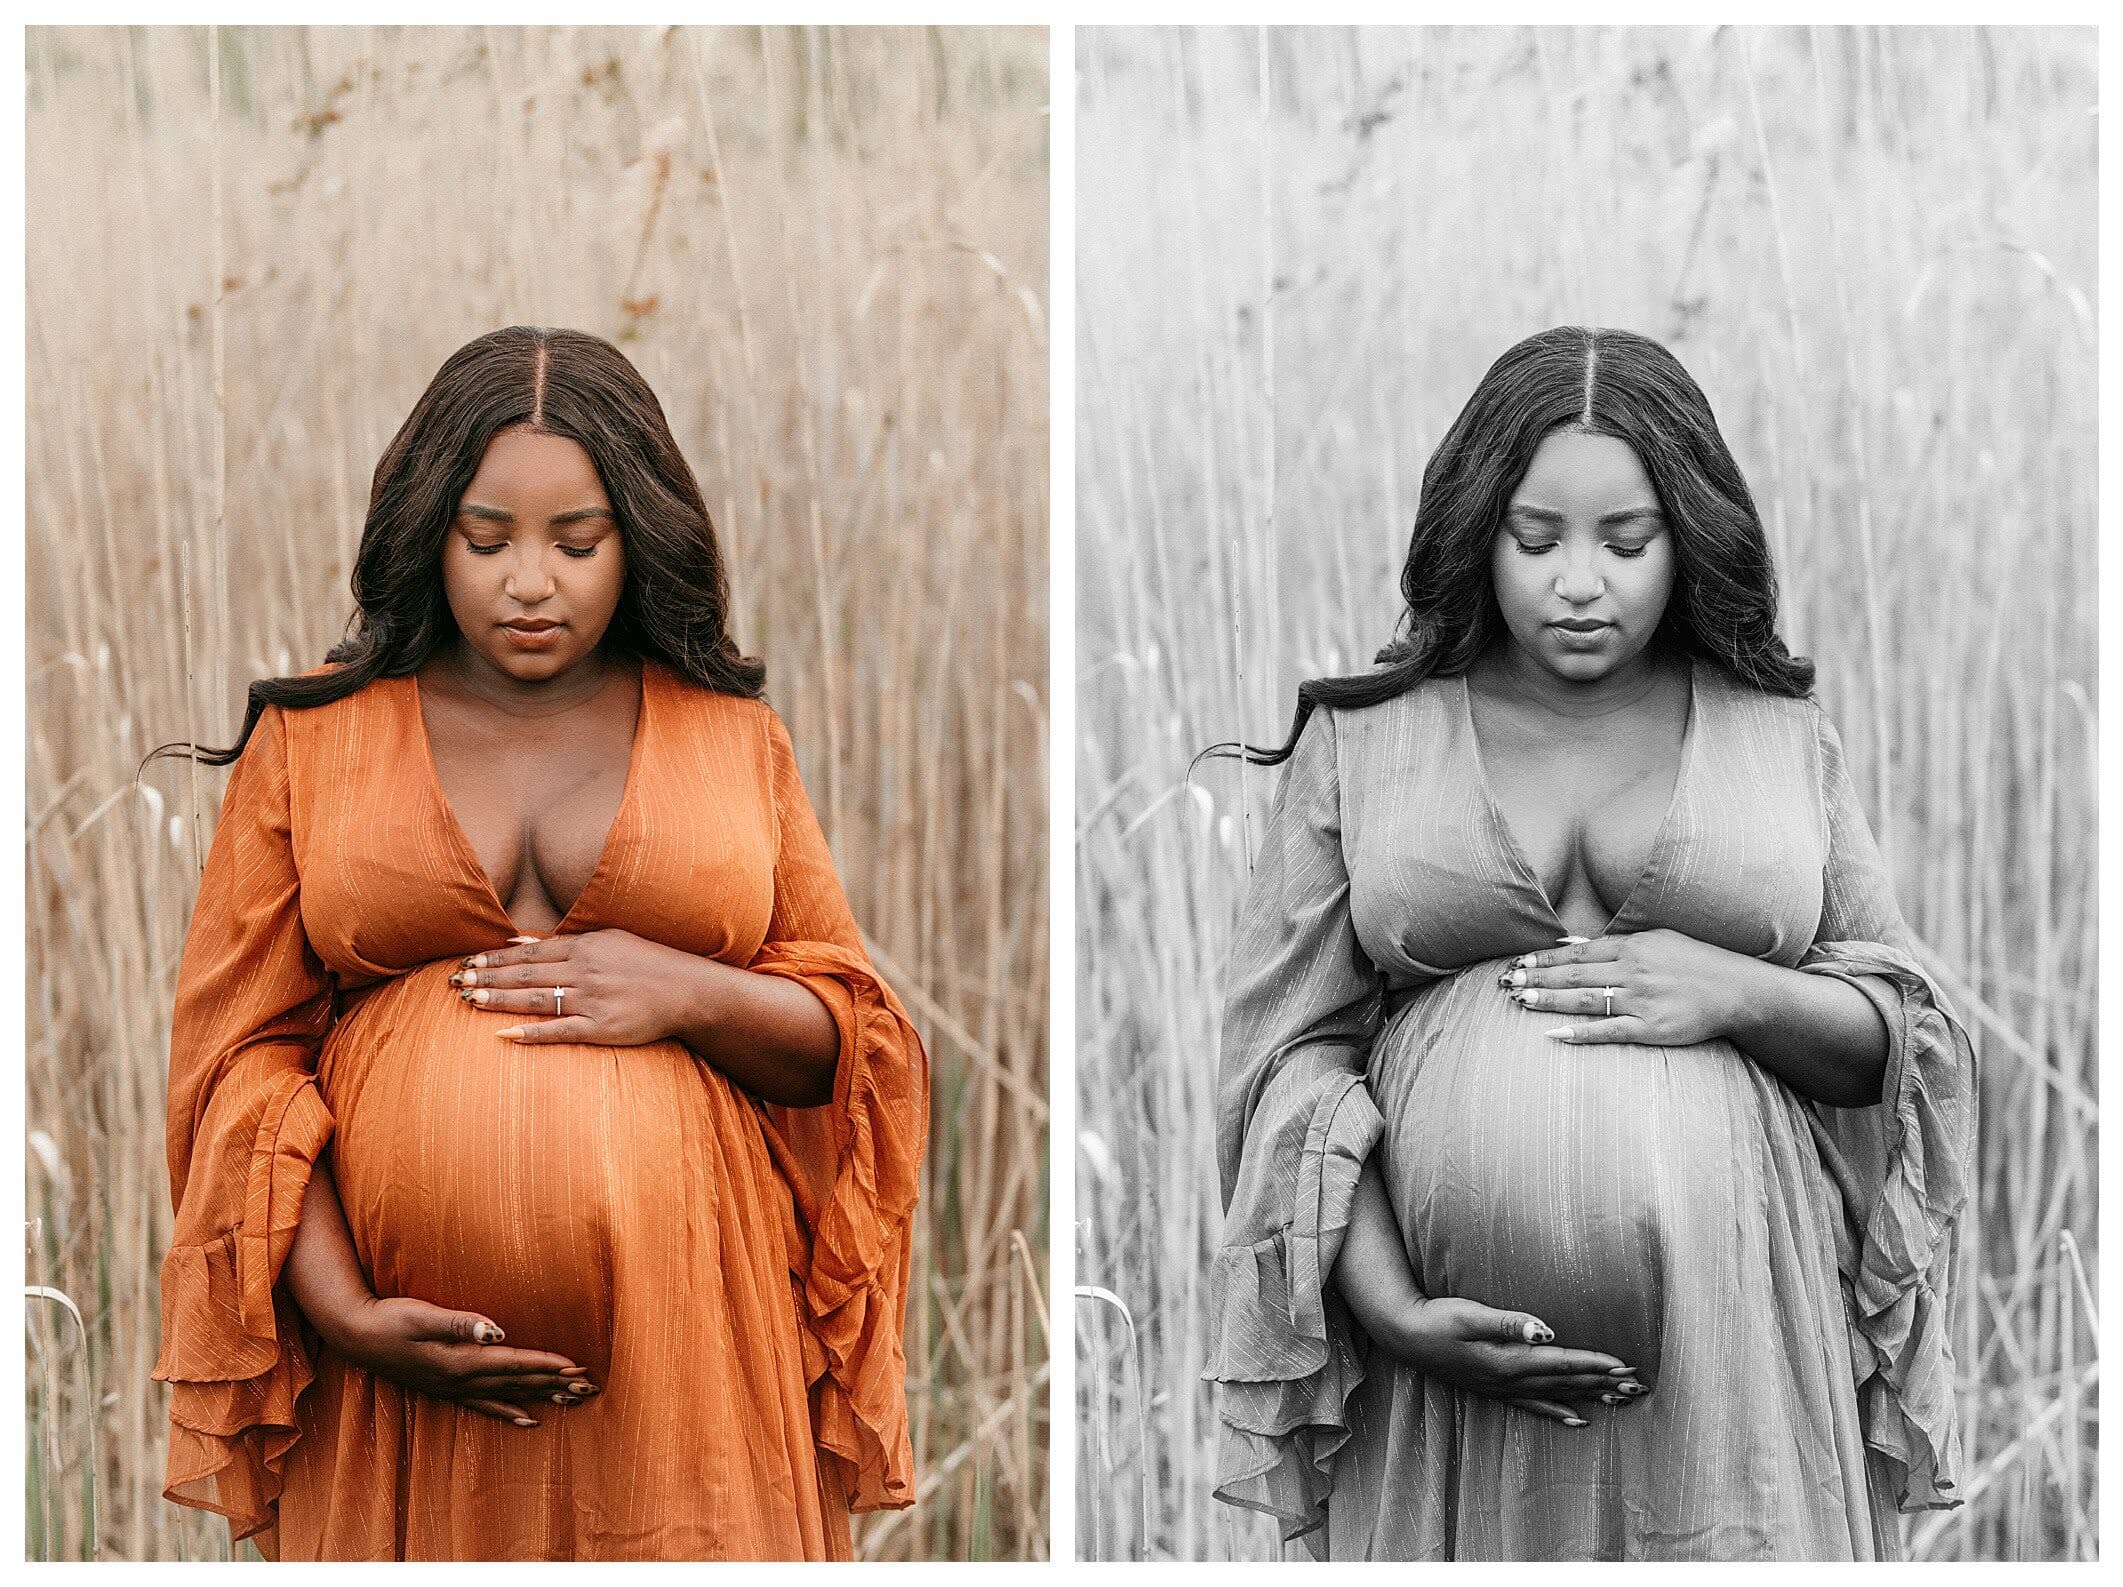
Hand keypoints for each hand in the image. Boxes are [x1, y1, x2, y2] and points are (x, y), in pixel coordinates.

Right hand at [334, 1295, 598, 1426]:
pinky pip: (485, 1406)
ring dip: (541, 1396)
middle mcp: (460, 1380)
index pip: (514, 1362)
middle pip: (517, 1382)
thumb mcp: (423, 1315)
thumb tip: (496, 1331)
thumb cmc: (390, 1318)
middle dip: (555, 1384)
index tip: (577, 1366)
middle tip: (589, 1387)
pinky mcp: (445, 1389)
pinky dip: (509, 1412)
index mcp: (460, 1360)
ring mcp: (453, 1388)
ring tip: (572, 1402)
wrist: (355, 1335)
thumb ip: (461, 1323)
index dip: (547, 1364)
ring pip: (507, 1395)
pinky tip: (528, 1420)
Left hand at [451, 928, 702, 1045]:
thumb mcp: (608, 939)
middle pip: (526, 975)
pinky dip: (532, 1033)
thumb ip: (564, 940)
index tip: (467, 961)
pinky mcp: (602, 1027)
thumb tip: (518, 941)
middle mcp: (584, 970)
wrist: (690, 990)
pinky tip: (505, 1035)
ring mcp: (592, 999)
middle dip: (488, 978)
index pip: (529, 953)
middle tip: (456, 981)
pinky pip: (560, 1030)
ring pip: (536, 999)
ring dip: (500, 1000)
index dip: (495, 959)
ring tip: (470, 1001)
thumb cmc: (648, 963)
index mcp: (585, 947)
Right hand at [1378, 1296, 1648, 1426]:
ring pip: (1556, 1396)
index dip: (1596, 1364)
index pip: (1563, 1362)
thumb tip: (1544, 1331)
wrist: (1406, 1335)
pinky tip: (1578, 1420)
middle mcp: (1511, 1379)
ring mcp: (1503, 1388)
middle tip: (1638, 1387)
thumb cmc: (1438, 1318)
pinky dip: (1559, 1412)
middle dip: (1604, 1384)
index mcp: (1510, 1360)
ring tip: (1620, 1402)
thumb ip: (1509, 1323)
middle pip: (1567, 1383)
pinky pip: (1535, 1407)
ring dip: (1590, 1397)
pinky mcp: (1494, 1389)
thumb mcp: (1470, 1314)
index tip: (1627, 1366)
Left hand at [1499, 928, 1741, 1046]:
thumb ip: (1614, 942)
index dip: (1545, 958)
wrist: (1737, 990)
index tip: (1518, 961)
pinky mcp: (1651, 1028)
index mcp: (1632, 947)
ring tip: (1520, 1000)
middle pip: (1574, 975)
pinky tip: (1555, 1034)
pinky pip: (1609, 1031)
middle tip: (1507, 981)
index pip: (1577, 953)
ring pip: (1585, 1000)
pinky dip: (1581, 1033)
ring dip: (1550, 1000)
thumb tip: (1572, 944)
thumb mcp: (1656, 939)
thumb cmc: (1695, 962)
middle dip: (1537, 977)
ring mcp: (1641, 1000)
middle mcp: (1632, 971)